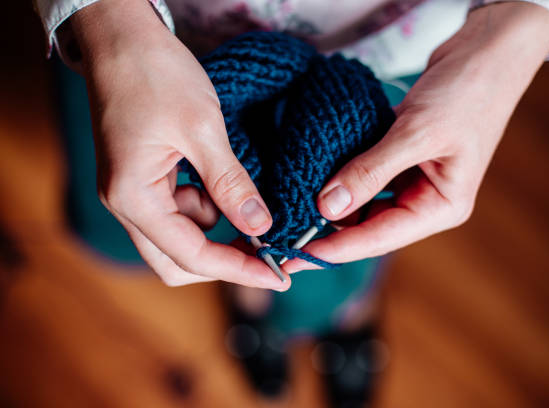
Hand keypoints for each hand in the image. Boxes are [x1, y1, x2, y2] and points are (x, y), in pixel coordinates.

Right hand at [71, 0, 288, 288]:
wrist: (120, 37)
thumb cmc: (154, 74)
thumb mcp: (201, 129)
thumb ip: (230, 183)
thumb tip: (260, 227)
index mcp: (134, 197)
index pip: (191, 257)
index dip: (238, 270)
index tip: (278, 274)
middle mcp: (126, 204)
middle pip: (177, 261)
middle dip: (224, 260)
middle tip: (268, 253)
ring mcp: (132, 192)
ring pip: (180, 237)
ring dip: (217, 229)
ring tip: (248, 201)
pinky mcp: (143, 179)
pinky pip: (178, 211)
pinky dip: (207, 207)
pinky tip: (224, 183)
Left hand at [284, 2, 548, 271]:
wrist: (486, 50)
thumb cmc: (468, 91)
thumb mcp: (417, 132)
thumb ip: (371, 171)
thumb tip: (328, 207)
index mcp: (441, 207)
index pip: (379, 237)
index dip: (335, 249)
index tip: (294, 259)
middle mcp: (427, 200)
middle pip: (369, 226)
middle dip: (328, 231)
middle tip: (284, 236)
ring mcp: (414, 180)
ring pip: (364, 204)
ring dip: (333, 204)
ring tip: (292, 210)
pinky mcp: (402, 159)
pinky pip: (366, 177)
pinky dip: (343, 177)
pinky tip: (316, 178)